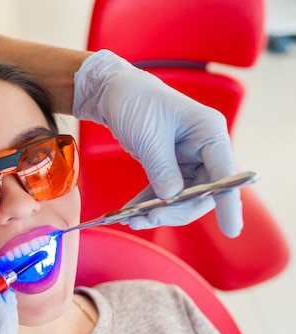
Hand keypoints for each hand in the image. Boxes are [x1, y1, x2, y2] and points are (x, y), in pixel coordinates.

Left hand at [73, 50, 241, 236]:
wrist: (112, 92)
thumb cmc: (135, 102)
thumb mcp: (149, 137)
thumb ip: (162, 170)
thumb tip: (172, 200)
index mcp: (209, 133)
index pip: (226, 174)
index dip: (229, 204)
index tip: (231, 230)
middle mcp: (204, 148)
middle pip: (202, 193)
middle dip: (177, 211)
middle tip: (149, 219)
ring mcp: (187, 158)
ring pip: (182, 198)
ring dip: (159, 211)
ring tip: (132, 220)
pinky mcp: (169, 165)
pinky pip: (164, 192)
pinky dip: (148, 203)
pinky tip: (130, 212)